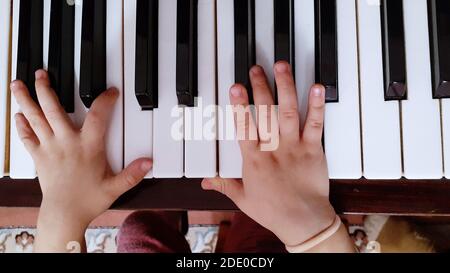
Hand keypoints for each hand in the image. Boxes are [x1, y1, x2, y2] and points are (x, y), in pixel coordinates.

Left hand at [11, 70, 151, 251]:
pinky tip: (18, 115)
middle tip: (42, 73)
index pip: (97, 116)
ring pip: (35, 118)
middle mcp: (67, 143)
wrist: (64, 214)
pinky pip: (27, 137)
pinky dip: (22, 125)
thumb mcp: (116, 186)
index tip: (110, 91)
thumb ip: (133, 173)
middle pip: (53, 109)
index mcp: (88, 147)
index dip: (105, 100)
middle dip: (46, 88)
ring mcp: (50, 148)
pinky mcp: (39, 158)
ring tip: (18, 85)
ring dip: (26, 100)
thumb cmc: (88, 200)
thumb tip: (148, 162)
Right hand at [202, 62, 336, 246]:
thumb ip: (224, 185)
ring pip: (288, 112)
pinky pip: (315, 124)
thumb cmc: (273, 211)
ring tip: (281, 67)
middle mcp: (273, 149)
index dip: (240, 105)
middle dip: (260, 87)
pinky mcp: (313, 148)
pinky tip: (316, 87)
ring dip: (285, 87)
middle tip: (256, 69)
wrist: (303, 221)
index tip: (236, 86)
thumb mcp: (243, 199)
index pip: (244, 126)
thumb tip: (205, 181)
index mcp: (254, 159)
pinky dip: (317, 105)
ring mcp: (294, 146)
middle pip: (265, 112)